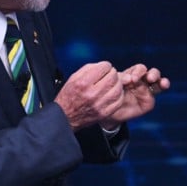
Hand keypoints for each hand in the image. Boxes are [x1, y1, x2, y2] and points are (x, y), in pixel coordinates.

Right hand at [53, 62, 168, 130]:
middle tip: (115, 79)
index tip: (105, 71)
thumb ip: (93, 69)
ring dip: (121, 87)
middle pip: (116, 78)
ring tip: (116, 87)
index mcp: (84, 81)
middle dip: (118, 77)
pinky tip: (116, 97)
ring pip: (120, 89)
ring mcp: (100, 104)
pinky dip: (120, 97)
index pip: (106, 68)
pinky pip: (119, 100)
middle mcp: (92, 92)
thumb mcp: (77, 77)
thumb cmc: (70, 94)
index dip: (108, 68)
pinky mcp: (105, 112)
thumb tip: (109, 67)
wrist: (65, 118)